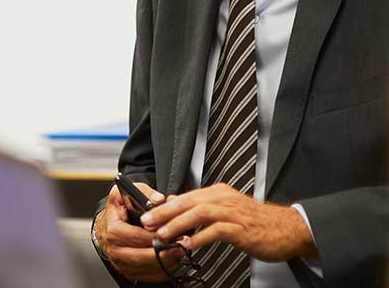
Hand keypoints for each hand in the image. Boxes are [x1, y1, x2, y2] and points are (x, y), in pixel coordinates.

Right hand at [96, 182, 185, 282]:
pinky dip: (164, 269)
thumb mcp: (125, 193)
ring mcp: (121, 263)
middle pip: (144, 256)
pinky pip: (150, 276)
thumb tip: (159, 199)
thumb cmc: (118, 210)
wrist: (108, 225)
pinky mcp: (129, 272)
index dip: (158, 235)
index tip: (173, 233)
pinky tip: (171, 259)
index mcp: (113, 230)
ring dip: (167, 261)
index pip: (139, 237)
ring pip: (149, 268)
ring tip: (179, 251)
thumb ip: (144, 192)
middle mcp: (115, 249)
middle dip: (165, 251)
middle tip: (181, 245)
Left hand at [140, 183, 316, 261]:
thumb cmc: (258, 222)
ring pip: (198, 214)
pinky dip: (199, 237)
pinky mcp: (241, 229)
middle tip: (148, 222)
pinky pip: (216, 231)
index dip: (165, 207)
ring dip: (177, 224)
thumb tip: (177, 204)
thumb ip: (203, 207)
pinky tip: (188, 244)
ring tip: (163, 234)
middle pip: (188, 202)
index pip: (185, 197)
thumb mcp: (227, 209)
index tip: (149, 215)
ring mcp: (233, 213)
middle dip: (164, 213)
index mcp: (219, 193)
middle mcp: (224, 199)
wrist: (289, 229)